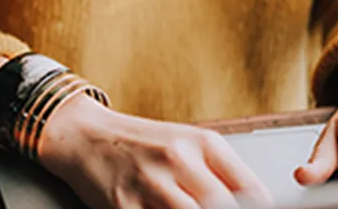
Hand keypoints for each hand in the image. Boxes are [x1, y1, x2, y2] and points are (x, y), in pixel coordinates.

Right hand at [39, 95, 271, 208]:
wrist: (84, 136)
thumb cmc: (140, 143)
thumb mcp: (185, 144)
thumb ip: (219, 173)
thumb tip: (252, 204)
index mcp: (202, 142)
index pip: (251, 190)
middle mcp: (178, 159)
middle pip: (224, 208)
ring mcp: (150, 184)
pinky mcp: (124, 206)